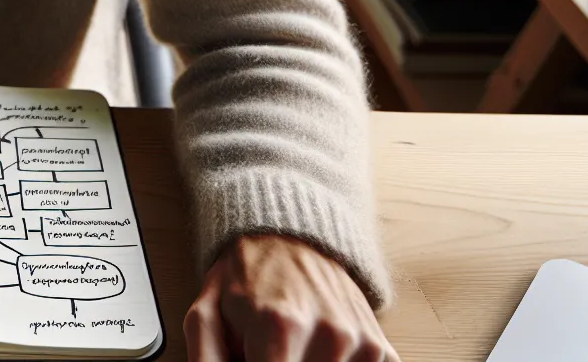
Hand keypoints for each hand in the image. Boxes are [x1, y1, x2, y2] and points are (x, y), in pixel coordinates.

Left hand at [185, 233, 396, 360]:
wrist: (289, 239)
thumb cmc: (244, 280)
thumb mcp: (206, 314)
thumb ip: (206, 359)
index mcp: (279, 325)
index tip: (251, 358)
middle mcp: (329, 333)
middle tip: (265, 351)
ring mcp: (360, 342)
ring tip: (289, 350)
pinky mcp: (381, 350)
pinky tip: (314, 352)